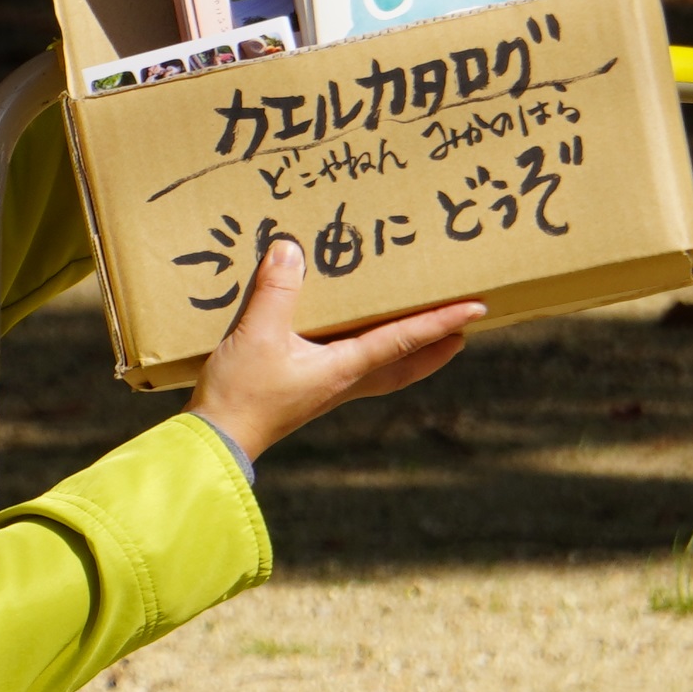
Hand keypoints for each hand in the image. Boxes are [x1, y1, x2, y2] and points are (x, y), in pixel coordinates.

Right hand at [188, 238, 482, 464]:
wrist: (215, 442)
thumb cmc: (242, 394)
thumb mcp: (258, 334)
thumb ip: (276, 291)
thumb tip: (291, 249)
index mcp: (343, 367)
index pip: (404, 339)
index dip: (441, 322)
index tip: (477, 309)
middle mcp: (342, 382)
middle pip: (403, 366)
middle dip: (434, 349)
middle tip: (461, 333)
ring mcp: (323, 391)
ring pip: (380, 372)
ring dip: (407, 355)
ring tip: (422, 338)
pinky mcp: (301, 394)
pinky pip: (348, 370)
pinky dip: (367, 356)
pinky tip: (349, 343)